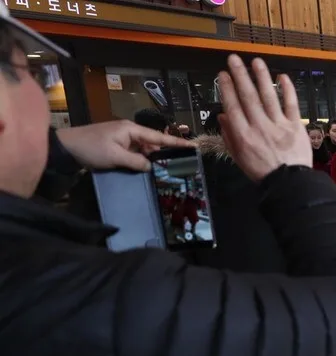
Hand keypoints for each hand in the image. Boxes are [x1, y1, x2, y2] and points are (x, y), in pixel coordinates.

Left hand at [56, 121, 191, 171]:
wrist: (65, 148)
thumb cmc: (91, 148)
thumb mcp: (115, 157)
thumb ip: (137, 162)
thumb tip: (152, 167)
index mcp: (131, 129)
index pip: (159, 136)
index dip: (176, 142)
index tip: (193, 146)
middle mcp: (129, 131)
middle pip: (153, 143)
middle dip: (164, 153)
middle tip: (178, 165)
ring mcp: (122, 138)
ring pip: (144, 149)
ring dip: (151, 158)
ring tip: (164, 170)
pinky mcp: (116, 146)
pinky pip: (134, 152)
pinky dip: (141, 160)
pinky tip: (146, 169)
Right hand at [216, 55, 311, 181]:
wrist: (290, 184)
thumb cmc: (263, 172)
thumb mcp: (239, 158)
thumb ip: (229, 136)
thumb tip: (222, 116)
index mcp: (243, 136)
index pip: (232, 106)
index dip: (227, 88)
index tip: (224, 75)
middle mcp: (259, 127)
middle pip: (248, 97)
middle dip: (240, 76)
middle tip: (234, 59)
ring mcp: (278, 125)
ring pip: (268, 96)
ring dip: (261, 77)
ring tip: (255, 61)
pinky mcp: (295, 126)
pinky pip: (291, 104)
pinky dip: (287, 89)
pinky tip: (282, 77)